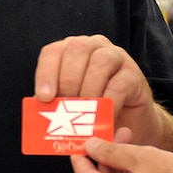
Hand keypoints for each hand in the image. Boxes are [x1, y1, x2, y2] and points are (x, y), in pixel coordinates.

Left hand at [34, 36, 162, 146]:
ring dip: (89, 89)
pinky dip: (109, 101)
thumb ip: (54, 105)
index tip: (44, 97)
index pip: (54, 52)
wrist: (126, 124)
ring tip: (84, 113)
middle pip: (77, 49)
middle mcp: (93, 47)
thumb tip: (38, 112)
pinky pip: (120, 83)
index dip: (46, 73)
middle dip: (68, 80)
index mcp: (70, 52)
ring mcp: (116, 57)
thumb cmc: (91, 112)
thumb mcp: (68, 108)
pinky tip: (103, 117)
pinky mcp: (134, 75)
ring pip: (101, 61)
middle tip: (66, 107)